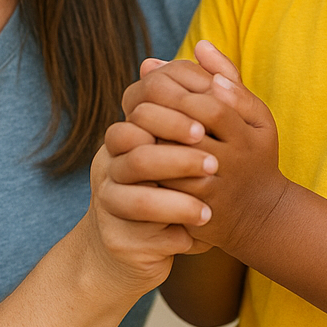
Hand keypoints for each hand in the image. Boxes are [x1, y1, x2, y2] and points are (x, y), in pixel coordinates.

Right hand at [81, 119, 214, 296]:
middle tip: (214, 165)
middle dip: (178, 160)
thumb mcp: (169, 153)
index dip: (172, 119)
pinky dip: (177, 237)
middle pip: (137, 158)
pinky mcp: (119, 242)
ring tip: (209, 211)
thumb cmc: (163, 192)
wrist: (127, 250)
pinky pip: (147, 238)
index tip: (206, 128)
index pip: (138, 117)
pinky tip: (201, 238)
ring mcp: (110, 207)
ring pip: (139, 201)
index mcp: (123, 142)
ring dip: (179, 204)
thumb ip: (190, 116)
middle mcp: (110, 170)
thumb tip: (216, 76)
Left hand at [125, 41, 291, 257]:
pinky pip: (164, 189)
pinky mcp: (196, 211)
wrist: (260, 215)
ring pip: (172, 163)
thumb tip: (200, 44)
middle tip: (138, 105)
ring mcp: (214, 189)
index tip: (163, 85)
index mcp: (248, 135)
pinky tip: (135, 153)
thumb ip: (230, 79)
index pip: (213, 107)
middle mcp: (234, 162)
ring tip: (133, 126)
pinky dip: (146, 170)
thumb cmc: (254, 153)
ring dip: (148, 141)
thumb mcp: (255, 116)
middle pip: (189, 133)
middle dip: (159, 116)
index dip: (184, 94)